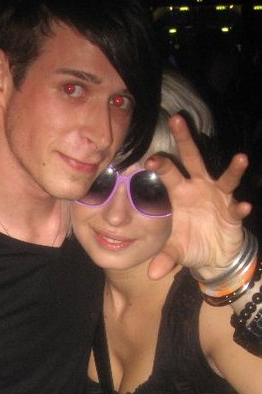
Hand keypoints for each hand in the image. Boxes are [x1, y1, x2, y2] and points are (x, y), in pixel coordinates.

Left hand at [146, 115, 251, 279]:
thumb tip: (152, 274)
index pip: (168, 173)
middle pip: (192, 159)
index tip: (150, 159)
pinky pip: (238, 207)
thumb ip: (165, 258)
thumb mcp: (176, 252)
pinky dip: (241, 207)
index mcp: (180, 193)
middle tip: (177, 119)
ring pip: (225, 178)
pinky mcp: (233, 212)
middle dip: (185, 140)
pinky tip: (243, 207)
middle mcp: (198, 188)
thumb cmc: (191, 245)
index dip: (160, 165)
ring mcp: (218, 197)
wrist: (214, 256)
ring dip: (233, 169)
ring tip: (241, 158)